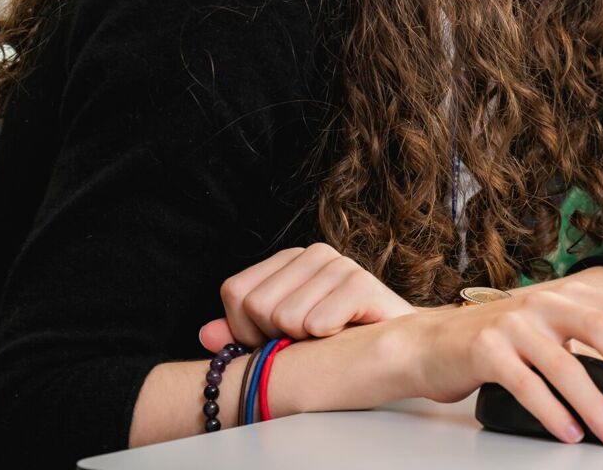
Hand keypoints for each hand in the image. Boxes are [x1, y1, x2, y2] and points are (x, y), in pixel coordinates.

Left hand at [197, 243, 413, 353]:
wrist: (396, 348)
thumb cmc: (337, 343)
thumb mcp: (281, 340)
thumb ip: (242, 335)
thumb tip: (205, 334)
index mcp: (288, 261)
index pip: (234, 292)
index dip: (245, 329)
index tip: (273, 341)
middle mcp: (312, 253)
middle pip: (256, 305)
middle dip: (274, 338)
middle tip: (305, 341)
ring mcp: (339, 264)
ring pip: (285, 318)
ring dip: (303, 342)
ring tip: (328, 337)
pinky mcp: (361, 282)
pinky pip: (316, 323)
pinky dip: (326, 340)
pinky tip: (344, 333)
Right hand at [388, 268, 602, 447]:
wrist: (427, 342)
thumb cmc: (496, 343)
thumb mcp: (548, 333)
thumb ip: (587, 349)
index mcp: (569, 295)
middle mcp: (545, 303)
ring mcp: (514, 324)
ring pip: (567, 364)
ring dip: (597, 404)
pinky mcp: (486, 350)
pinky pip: (529, 385)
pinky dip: (553, 413)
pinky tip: (569, 433)